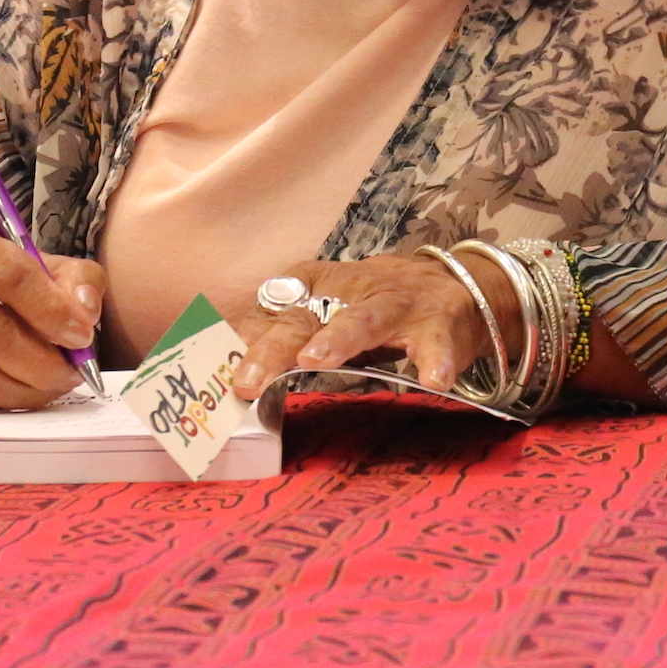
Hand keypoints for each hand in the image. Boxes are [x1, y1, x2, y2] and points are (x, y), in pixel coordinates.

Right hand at [0, 226, 104, 410]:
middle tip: (74, 372)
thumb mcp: (48, 266)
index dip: (51, 310)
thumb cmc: (9, 285)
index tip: (82, 334)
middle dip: (41, 360)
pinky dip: (3, 402)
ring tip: (55, 384)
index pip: (11, 277)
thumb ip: (78, 280)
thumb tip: (84, 313)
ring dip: (25, 388)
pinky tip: (25, 392)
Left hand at [230, 252, 509, 401]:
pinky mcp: (438, 319)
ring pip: (363, 317)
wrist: (455, 284)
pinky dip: (433, 358)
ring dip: (339, 337)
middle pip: (304, 317)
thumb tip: (224, 377)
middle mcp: (349, 290)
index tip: (211, 373)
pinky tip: (432, 380)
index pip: (267, 315)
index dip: (239, 342)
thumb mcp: (324, 314)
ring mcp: (395, 302)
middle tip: (247, 382)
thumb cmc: (374, 308)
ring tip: (317, 360)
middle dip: (273, 348)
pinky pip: (434, 341)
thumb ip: (281, 338)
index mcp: (313, 288)